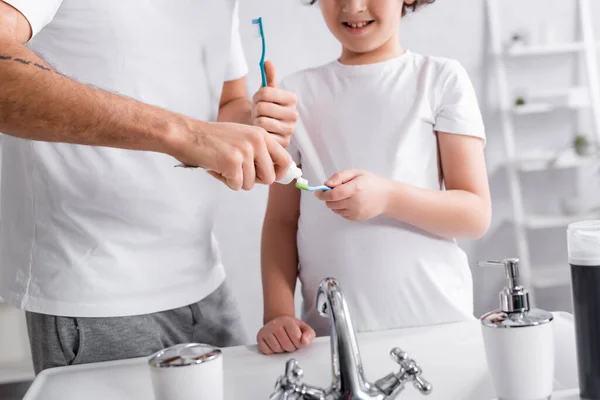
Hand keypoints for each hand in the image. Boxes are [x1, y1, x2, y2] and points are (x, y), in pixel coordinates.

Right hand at [169, 120, 290, 190]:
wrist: (187, 135)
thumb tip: (274, 176)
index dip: (279, 174)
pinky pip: (236, 185)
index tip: (269, 178)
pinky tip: (216, 167)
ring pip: (251, 184)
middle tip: (238, 172)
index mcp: (261, 135)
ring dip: (236, 180)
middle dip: (254, 181)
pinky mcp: (233, 162)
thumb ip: (259, 153)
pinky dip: (225, 181)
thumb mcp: (242, 138)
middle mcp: (257, 141)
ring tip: (223, 166)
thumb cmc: (212, 139)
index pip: (285, 160)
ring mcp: (245, 151)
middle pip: (270, 178)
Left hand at [252, 61, 297, 146]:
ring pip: (261, 122)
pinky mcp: (282, 144)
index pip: (265, 92)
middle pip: (262, 107)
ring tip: (259, 122)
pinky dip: (259, 134)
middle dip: (255, 110)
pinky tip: (262, 133)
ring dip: (256, 122)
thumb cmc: (263, 108)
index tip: (258, 99)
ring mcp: (289, 131)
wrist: (261, 128)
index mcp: (292, 99)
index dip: (256, 95)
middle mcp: (294, 115)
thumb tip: (267, 62)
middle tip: (258, 113)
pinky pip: (264, 136)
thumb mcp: (264, 92)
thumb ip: (267, 76)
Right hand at [257, 316, 315, 354]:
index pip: (297, 338)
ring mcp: (266, 330)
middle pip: (287, 345)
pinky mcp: (259, 337)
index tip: (298, 340)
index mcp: (288, 321)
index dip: (299, 343)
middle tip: (290, 342)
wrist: (279, 322)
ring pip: (277, 349)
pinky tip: (274, 344)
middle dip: (291, 347)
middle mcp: (275, 324)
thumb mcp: (304, 328)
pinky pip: (267, 351)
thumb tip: (304, 342)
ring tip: (283, 343)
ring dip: (281, 350)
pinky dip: (272, 351)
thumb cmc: (292, 327)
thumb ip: (309, 335)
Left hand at [315, 170, 390, 221]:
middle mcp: (355, 201)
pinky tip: (350, 203)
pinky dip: (341, 209)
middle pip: (331, 203)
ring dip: (334, 203)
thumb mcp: (356, 173)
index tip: (318, 193)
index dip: (322, 195)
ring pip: (335, 210)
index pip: (333, 194)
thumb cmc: (371, 183)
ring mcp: (356, 212)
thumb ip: (340, 176)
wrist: (387, 196)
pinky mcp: (357, 218)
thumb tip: (326, 184)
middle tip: (333, 192)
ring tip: (344, 196)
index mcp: (355, 188)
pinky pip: (341, 214)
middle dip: (328, 198)